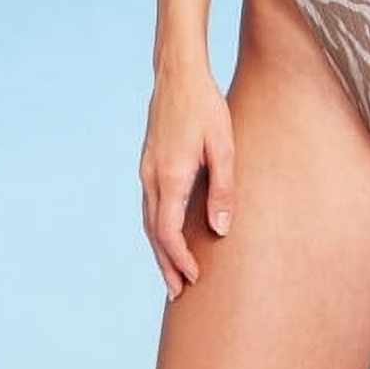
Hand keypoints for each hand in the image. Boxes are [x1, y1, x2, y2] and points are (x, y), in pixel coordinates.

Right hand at [139, 59, 235, 300]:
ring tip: (171, 274)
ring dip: (159, 250)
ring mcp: (146, 170)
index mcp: (169, 177)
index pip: (169, 233)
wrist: (178, 74)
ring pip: (148, 221)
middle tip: (177, 294)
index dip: (180, 259)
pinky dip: (156, 229)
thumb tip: (220, 229)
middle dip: (166, 265)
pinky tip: (167, 236)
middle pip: (154, 234)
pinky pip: (149, 206)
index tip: (194, 279)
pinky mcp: (148, 163)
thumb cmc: (206, 107)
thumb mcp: (223, 146)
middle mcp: (151, 178)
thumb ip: (223, 188)